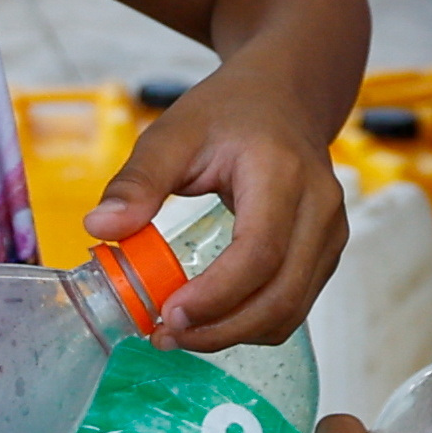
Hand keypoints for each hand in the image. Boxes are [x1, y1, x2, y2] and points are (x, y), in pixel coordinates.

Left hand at [82, 70, 348, 349]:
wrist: (286, 97)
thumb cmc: (230, 113)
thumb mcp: (174, 132)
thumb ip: (138, 180)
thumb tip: (100, 228)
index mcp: (282, 172)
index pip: (259, 251)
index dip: (216, 295)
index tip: (167, 314)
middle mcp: (319, 207)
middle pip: (281, 294)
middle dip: (222, 329)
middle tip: (166, 335)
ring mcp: (330, 233)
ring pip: (292, 309)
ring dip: (236, 334)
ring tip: (181, 332)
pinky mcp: (326, 252)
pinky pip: (295, 304)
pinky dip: (252, 322)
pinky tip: (211, 319)